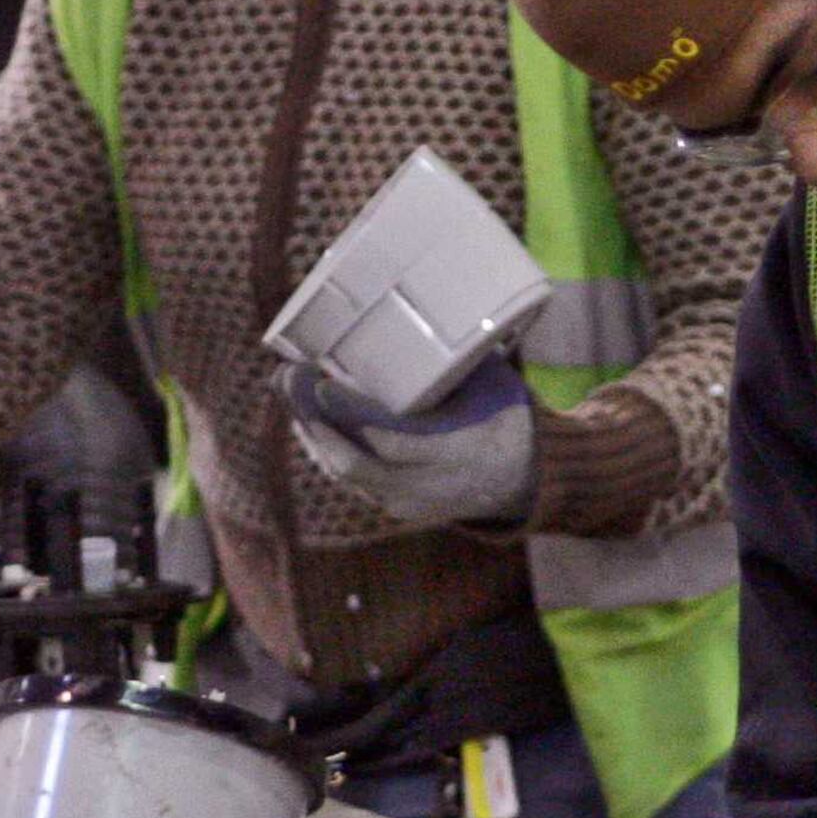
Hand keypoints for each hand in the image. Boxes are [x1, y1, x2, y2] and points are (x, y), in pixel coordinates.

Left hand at [281, 355, 538, 530]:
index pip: (396, 441)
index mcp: (463, 451)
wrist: (528, 477)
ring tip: (290, 392)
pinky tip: (311, 419)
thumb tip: (409, 308)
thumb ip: (452, 359)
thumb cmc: (506, 412)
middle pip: (357, 463)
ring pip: (348, 474)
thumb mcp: (491, 381)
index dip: (353, 414)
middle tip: (287, 378)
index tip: (321, 380)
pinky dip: (329, 448)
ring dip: (314, 432)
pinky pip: (353, 480)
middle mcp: (432, 486)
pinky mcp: (398, 509)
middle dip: (314, 420)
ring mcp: (412, 504)